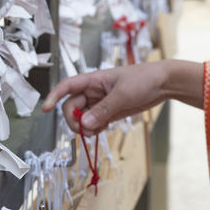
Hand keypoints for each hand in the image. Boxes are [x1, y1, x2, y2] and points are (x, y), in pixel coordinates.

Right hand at [41, 59, 202, 135]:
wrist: (164, 83)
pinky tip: (102, 130)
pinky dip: (94, 128)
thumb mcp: (122, 94)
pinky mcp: (110, 111)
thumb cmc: (144, 79)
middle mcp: (94, 91)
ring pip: (82, 117)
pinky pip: (94, 122)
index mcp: (93, 79)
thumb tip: (84, 124)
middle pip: (72, 106)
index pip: (67, 86)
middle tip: (85, 129)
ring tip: (97, 130)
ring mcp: (101, 102)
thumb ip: (103, 110)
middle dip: (74, 120)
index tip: (46, 109)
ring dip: (85, 126)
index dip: (54, 96)